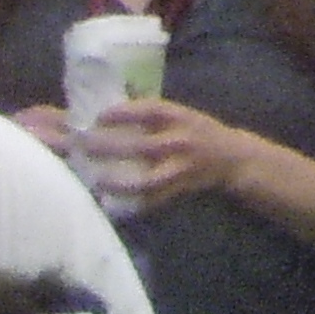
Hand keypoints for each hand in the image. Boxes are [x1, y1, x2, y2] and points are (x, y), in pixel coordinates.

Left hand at [88, 92, 267, 207]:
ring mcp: (179, 169)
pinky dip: (131, 203)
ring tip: (97, 180)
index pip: (148, 111)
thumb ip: (151, 115)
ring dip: (120, 182)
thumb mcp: (179, 114)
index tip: (98, 116)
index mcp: (178, 117)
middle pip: (141, 146)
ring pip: (146, 180)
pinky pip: (152, 200)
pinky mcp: (177, 190)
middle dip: (111, 147)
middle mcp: (179, 141)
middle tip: (84, 145)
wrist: (230, 158)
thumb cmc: (196, 129)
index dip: (123, 112)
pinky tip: (110, 203)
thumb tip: (108, 110)